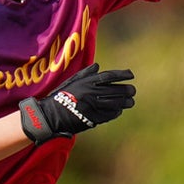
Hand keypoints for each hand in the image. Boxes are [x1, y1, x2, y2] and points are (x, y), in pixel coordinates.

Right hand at [18, 63, 135, 144]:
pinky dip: (116, 112)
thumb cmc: (62, 96)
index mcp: (88, 82)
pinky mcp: (93, 118)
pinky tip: (119, 110)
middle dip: (127, 90)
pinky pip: (109, 114)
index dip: (122, 75)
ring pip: (115, 103)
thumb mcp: (72, 81)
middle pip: (116, 90)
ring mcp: (93, 106)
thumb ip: (86, 73)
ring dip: (125, 102)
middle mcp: (92, 93)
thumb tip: (98, 66)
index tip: (131, 75)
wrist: (51, 114)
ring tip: (130, 101)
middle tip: (132, 91)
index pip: (110, 76)